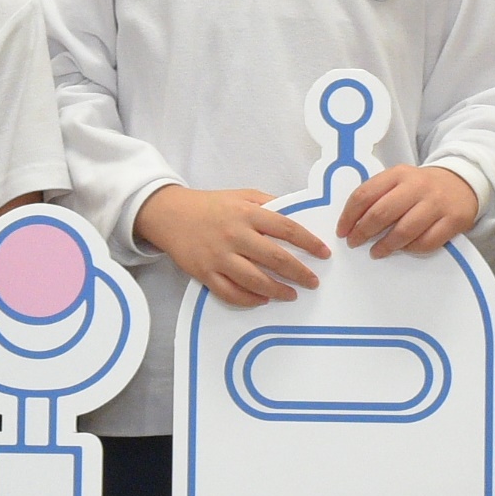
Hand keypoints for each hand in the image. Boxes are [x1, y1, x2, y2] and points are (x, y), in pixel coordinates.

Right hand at [140, 184, 328, 304]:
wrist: (171, 215)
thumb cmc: (211, 206)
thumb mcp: (242, 195)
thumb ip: (269, 204)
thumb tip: (297, 216)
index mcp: (247, 213)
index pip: (287, 229)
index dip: (309, 243)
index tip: (323, 253)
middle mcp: (235, 235)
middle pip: (275, 258)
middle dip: (299, 273)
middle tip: (313, 282)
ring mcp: (219, 256)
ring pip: (255, 280)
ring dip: (278, 290)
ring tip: (292, 294)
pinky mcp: (205, 273)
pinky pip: (231, 293)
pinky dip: (250, 300)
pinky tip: (263, 299)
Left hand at [338, 160, 477, 254]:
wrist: (462, 182)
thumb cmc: (421, 187)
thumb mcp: (399, 180)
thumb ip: (377, 195)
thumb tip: (351, 223)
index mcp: (398, 174)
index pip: (365, 194)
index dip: (349, 216)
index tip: (342, 231)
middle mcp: (417, 186)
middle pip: (382, 213)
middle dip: (363, 232)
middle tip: (354, 243)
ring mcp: (436, 204)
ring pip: (404, 230)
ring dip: (386, 245)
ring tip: (376, 252)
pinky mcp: (453, 220)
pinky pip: (427, 242)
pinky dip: (411, 249)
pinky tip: (403, 249)